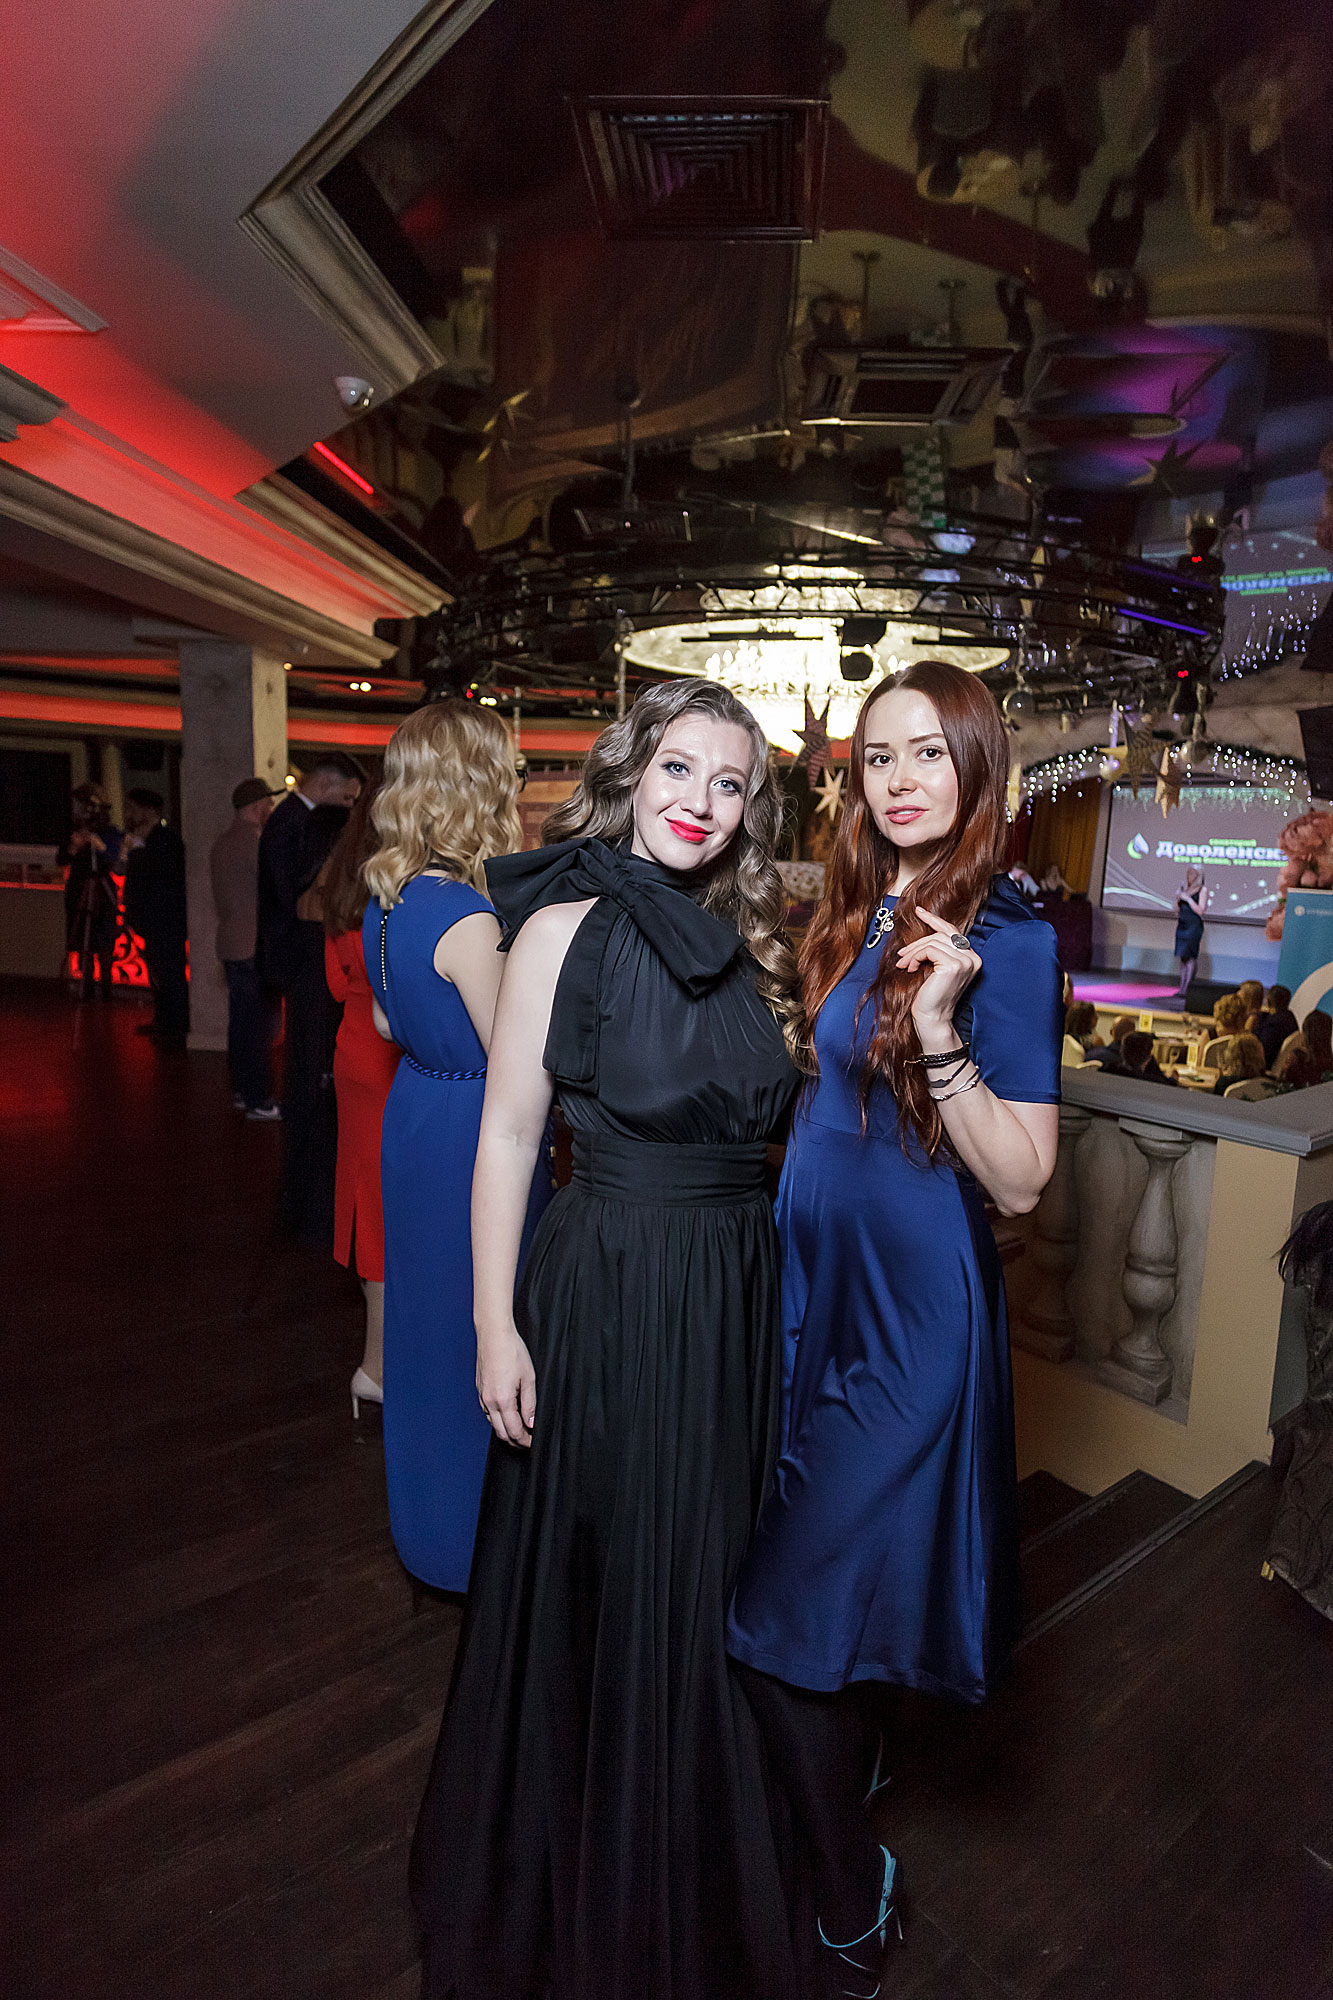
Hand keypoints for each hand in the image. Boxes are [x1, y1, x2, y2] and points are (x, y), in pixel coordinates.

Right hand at [476, 1324, 535, 1447]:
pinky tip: (507, 1414)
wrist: (494, 1334)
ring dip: (506, 1430)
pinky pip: (487, 1412)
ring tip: (520, 1429)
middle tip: (528, 1441)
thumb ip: (530, 1404)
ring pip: (493, 1424)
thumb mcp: (529, 1378)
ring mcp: (482, 1396)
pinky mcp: (480, 1390)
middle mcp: (489, 1402)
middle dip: (515, 1441)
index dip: (525, 1441)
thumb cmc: (512, 1351)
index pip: (514, 1431)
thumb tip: (531, 1423)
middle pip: (501, 1433)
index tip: (533, 1443)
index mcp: (502, 1400)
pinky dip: (497, 1419)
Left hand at [895, 907, 981, 1047]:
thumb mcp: (935, 968)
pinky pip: (929, 950)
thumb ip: (937, 950)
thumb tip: (923, 929)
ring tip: (903, 964)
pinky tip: (909, 968)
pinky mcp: (953, 965)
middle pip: (941, 935)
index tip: (919, 911)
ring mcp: (965, 961)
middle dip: (917, 943)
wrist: (932, 1019)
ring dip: (913, 952)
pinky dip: (915, 957)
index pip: (952, 932)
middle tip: (901, 954)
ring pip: (933, 941)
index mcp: (972, 958)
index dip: (934, 920)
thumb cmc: (931, 997)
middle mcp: (973, 958)